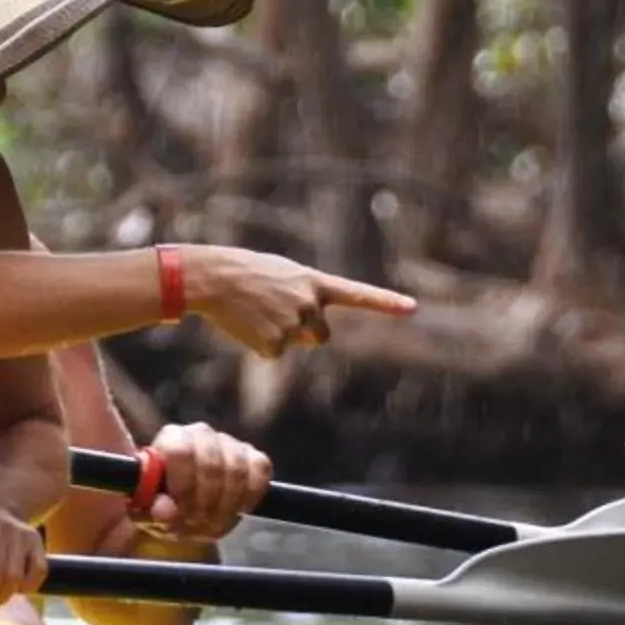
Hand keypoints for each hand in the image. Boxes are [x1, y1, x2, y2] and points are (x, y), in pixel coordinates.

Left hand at [137, 422, 269, 539]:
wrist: (185, 509)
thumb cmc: (161, 504)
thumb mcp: (146, 510)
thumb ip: (150, 507)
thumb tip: (165, 511)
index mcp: (171, 439)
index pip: (181, 452)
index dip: (183, 486)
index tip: (180, 511)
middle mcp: (201, 433)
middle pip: (212, 466)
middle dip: (204, 504)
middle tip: (196, 525)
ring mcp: (230, 444)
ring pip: (237, 472)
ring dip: (225, 507)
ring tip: (211, 524)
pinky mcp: (254, 457)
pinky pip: (261, 471)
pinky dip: (250, 496)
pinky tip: (236, 510)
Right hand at [185, 246, 414, 359]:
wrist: (212, 278)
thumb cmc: (241, 272)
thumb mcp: (280, 275)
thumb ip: (302, 296)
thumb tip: (304, 331)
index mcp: (314, 281)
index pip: (358, 294)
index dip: (386, 302)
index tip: (412, 308)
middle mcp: (310, 303)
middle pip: (321, 335)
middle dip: (304, 332)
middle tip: (274, 313)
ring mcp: (294, 324)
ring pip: (295, 344)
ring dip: (278, 335)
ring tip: (254, 314)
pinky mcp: (275, 344)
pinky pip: (272, 352)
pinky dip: (258, 344)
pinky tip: (245, 325)